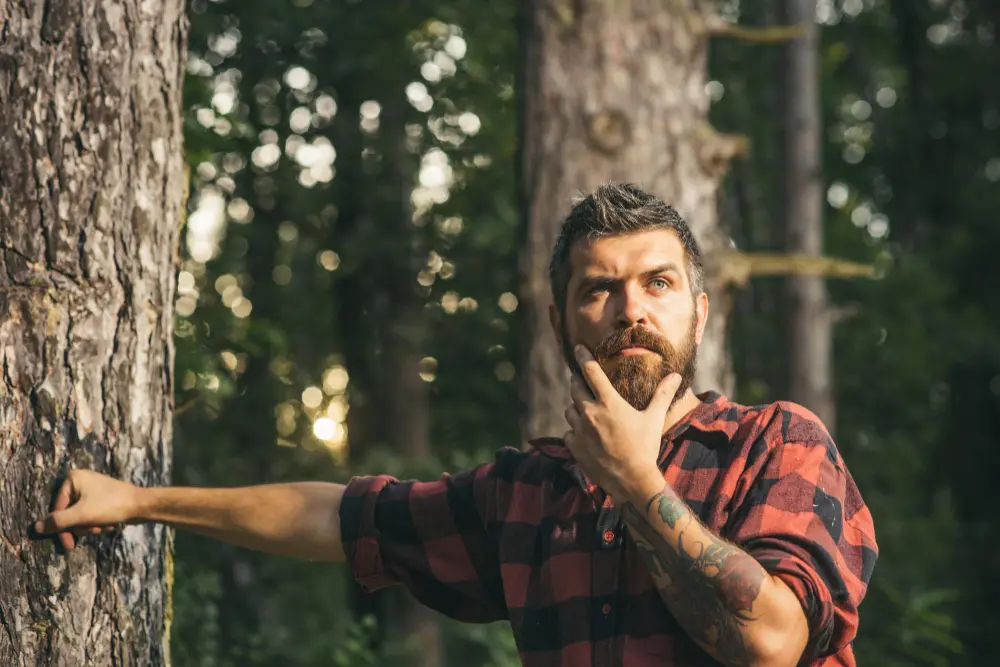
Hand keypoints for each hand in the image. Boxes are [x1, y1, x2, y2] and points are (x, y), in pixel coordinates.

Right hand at [34, 470, 142, 550]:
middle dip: (82, 526)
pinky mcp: (99, 499)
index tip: (67, 546)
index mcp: (72, 478)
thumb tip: (36, 528)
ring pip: (79, 518)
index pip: (57, 509)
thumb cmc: (112, 505)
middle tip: (96, 529)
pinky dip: (98, 523)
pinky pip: (90, 516)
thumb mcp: (82, 515)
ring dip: (91, 526)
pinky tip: (111, 523)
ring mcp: (90, 490)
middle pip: (68, 514)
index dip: (62, 529)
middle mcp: (79, 481)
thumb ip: (58, 522)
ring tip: (105, 524)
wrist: (142, 505)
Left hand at [563, 345, 680, 498]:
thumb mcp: (654, 419)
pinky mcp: (574, 446)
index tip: (577, 348)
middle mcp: (590, 413)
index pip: (590, 372)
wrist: (632, 480)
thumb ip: (662, 395)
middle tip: (581, 380)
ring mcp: (579, 430)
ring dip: (575, 407)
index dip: (583, 357)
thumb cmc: (645, 447)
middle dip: (577, 381)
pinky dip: (575, 431)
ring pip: (569, 410)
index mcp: (609, 403)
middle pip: (574, 388)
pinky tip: (585, 435)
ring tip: (586, 410)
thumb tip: (675, 376)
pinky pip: (568, 432)